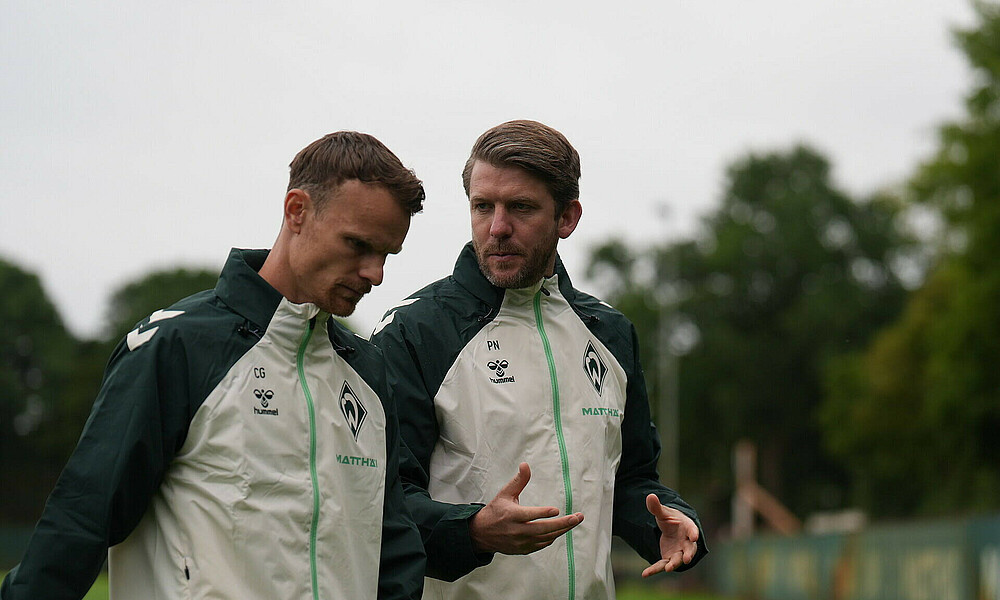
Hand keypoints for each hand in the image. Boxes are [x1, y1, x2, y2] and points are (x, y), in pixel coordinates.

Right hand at [469, 462, 583, 554]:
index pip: (529, 515)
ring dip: (561, 530)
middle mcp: (516, 531)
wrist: (482, 534)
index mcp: (511, 516)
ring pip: (545, 538)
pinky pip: (542, 544)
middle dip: (562, 524)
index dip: (542, 513)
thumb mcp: (505, 494)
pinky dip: (552, 537)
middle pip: (542, 529)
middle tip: (577, 518)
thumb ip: (518, 481)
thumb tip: (526, 464)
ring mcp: (520, 543)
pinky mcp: (523, 550)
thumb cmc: (495, 511)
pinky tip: (560, 530)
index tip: (556, 510)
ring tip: (575, 521)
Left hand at [641, 493, 699, 576]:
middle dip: (688, 554)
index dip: (693, 533)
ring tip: (668, 569)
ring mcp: (678, 552)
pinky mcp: (668, 558)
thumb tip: (650, 496)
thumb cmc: (671, 520)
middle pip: (689, 549)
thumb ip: (656, 507)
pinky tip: (645, 574)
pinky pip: (662, 564)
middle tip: (687, 559)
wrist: (671, 529)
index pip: (692, 530)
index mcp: (687, 527)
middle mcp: (686, 542)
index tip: (694, 536)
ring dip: (674, 564)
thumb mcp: (663, 513)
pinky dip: (654, 569)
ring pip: (677, 559)